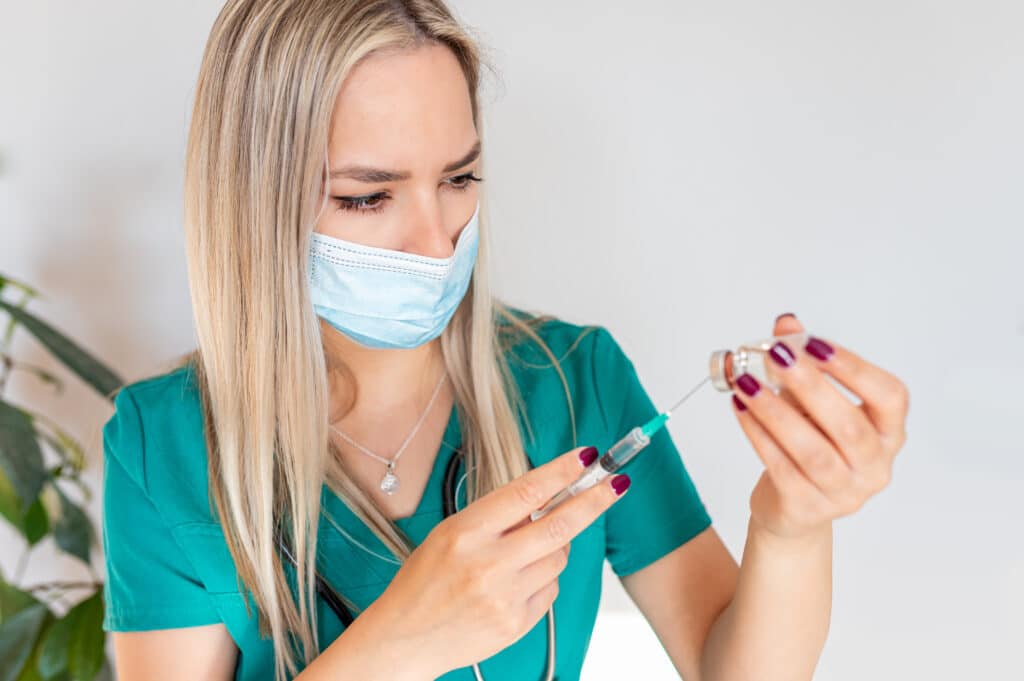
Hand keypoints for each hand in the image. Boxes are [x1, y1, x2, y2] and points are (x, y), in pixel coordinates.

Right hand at [364, 446, 630, 676]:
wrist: (404, 639)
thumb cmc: (424, 580)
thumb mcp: (450, 534)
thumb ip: (497, 516)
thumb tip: (548, 494)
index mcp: (466, 533)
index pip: (526, 493)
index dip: (561, 473)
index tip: (586, 457)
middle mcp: (488, 564)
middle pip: (559, 526)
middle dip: (594, 501)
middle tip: (616, 483)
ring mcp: (505, 597)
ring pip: (558, 557)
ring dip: (554, 545)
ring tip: (522, 552)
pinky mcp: (518, 623)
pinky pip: (551, 588)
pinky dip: (543, 578)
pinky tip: (515, 582)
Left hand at [731, 313, 908, 539]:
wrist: (794, 507)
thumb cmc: (811, 444)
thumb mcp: (811, 402)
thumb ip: (804, 362)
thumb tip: (786, 324)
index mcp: (888, 433)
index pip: (890, 397)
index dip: (855, 369)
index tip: (816, 345)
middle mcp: (875, 466)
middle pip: (849, 426)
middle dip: (810, 386)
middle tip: (777, 356)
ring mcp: (845, 493)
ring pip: (812, 451)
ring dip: (775, 411)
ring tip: (746, 383)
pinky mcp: (809, 508)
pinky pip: (782, 468)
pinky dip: (758, 436)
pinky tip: (741, 410)